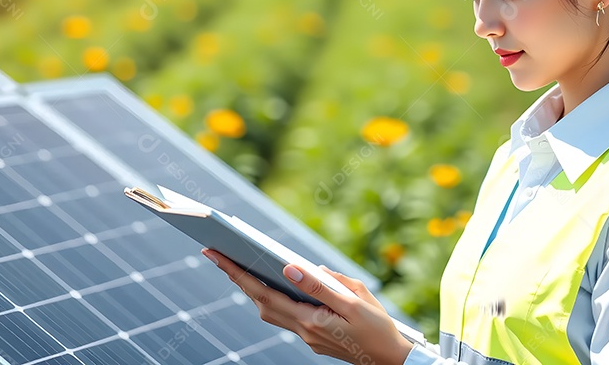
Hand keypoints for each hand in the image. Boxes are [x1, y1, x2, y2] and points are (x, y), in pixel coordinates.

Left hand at [202, 249, 414, 364]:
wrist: (391, 359)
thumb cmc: (378, 327)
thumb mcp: (354, 300)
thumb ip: (320, 284)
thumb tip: (291, 266)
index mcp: (312, 321)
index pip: (265, 294)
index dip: (238, 274)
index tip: (218, 255)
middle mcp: (304, 331)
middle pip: (261, 304)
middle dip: (237, 278)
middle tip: (217, 254)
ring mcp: (307, 337)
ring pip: (271, 311)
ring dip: (254, 289)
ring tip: (240, 265)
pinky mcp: (314, 337)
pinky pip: (287, 315)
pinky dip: (275, 298)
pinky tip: (275, 283)